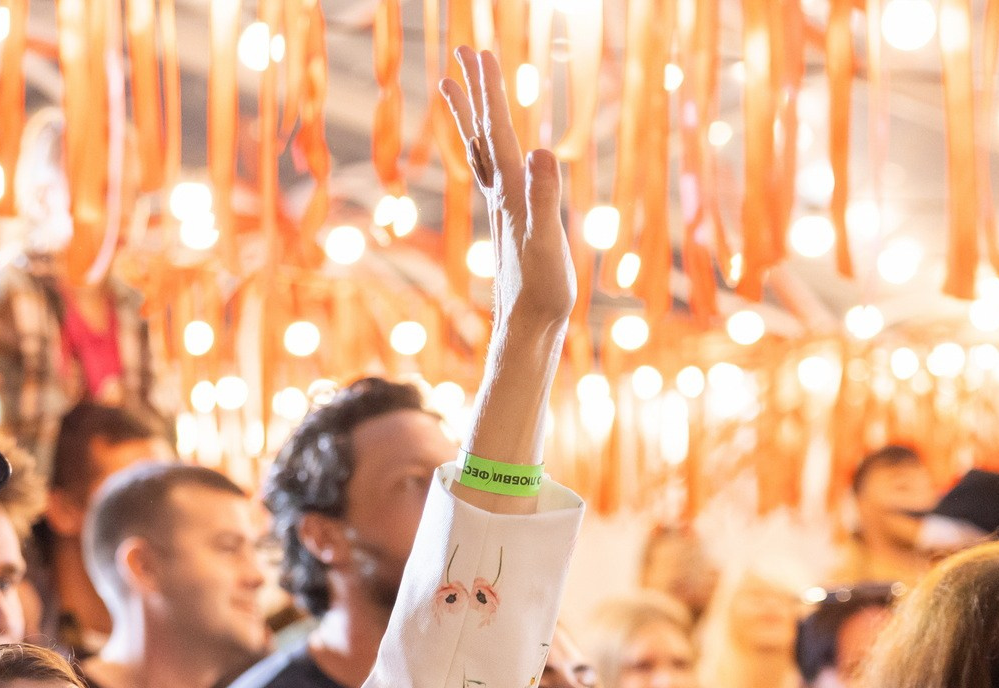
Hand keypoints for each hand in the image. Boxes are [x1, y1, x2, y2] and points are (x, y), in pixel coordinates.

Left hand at [440, 46, 572, 336]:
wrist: (528, 328)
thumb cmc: (542, 290)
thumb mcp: (548, 242)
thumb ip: (544, 197)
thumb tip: (541, 151)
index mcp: (511, 190)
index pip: (499, 129)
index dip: (490, 89)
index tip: (480, 51)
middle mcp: (500, 192)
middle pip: (483, 130)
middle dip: (476, 88)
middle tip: (465, 47)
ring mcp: (502, 205)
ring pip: (480, 148)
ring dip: (469, 113)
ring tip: (450, 83)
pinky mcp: (508, 220)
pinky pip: (490, 171)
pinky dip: (483, 147)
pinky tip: (486, 146)